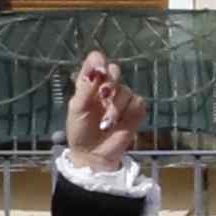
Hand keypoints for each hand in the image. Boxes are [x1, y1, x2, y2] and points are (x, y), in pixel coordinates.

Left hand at [60, 54, 143, 171]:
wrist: (93, 154)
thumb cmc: (80, 131)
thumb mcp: (77, 109)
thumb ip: (86, 88)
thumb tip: (98, 70)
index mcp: (89, 84)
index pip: (96, 60)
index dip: (99, 61)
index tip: (99, 71)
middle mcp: (106, 87)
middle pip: (115, 69)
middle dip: (110, 82)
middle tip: (103, 96)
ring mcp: (121, 99)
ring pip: (126, 89)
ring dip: (116, 108)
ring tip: (106, 124)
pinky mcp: (134, 110)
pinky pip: (138, 102)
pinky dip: (129, 113)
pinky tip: (119, 124)